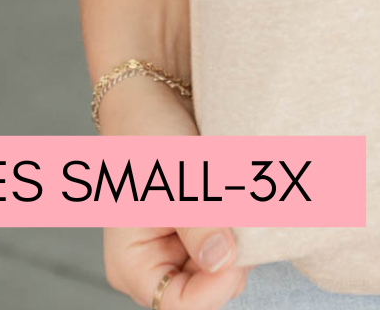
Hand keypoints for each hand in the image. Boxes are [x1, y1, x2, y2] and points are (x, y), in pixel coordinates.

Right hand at [98, 75, 248, 305]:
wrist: (155, 90)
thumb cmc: (149, 133)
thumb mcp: (173, 179)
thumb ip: (198, 222)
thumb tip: (223, 260)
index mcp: (133, 266)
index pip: (179, 305)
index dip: (213, 287)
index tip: (237, 251)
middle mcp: (157, 265)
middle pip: (206, 288)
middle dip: (230, 260)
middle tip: (244, 218)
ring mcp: (181, 248)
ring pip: (224, 266)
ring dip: (239, 239)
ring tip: (241, 201)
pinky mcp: (203, 227)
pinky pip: (231, 242)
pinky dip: (243, 225)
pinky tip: (246, 199)